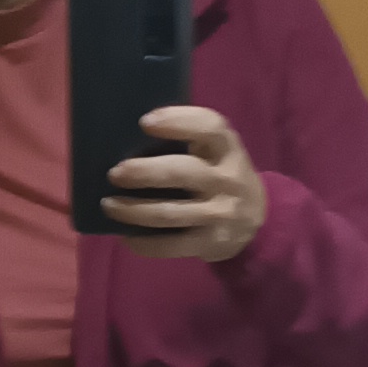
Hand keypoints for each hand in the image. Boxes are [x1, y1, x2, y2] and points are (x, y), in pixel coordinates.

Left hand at [108, 104, 265, 263]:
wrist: (258, 221)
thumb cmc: (223, 176)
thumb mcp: (219, 153)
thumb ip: (190, 141)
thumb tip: (129, 138)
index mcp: (228, 149)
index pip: (210, 127)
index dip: (178, 121)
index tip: (145, 122)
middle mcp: (226, 180)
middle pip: (182, 172)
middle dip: (144, 172)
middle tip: (115, 173)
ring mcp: (219, 214)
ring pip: (170, 213)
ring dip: (134, 210)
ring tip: (109, 205)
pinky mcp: (209, 243)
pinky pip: (172, 245)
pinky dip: (144, 243)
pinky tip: (125, 236)